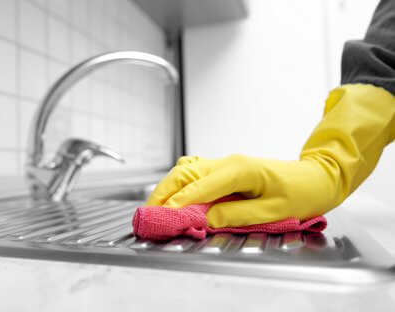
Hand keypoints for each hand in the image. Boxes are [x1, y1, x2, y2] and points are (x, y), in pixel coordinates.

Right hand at [146, 84, 394, 227]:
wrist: (315, 178)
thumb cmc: (299, 194)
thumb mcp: (272, 211)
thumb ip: (237, 215)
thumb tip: (207, 219)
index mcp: (239, 170)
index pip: (199, 186)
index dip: (179, 202)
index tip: (163, 216)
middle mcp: (227, 162)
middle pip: (185, 172)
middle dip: (163, 192)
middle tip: (148, 211)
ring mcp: (225, 163)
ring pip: (186, 169)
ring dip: (168, 186)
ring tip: (156, 205)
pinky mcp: (225, 169)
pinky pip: (195, 171)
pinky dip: (179, 183)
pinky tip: (174, 195)